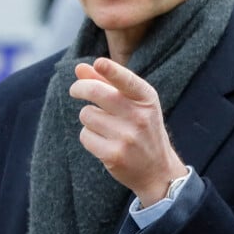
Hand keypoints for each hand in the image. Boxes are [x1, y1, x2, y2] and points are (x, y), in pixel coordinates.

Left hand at [69, 56, 186, 206]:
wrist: (158, 170)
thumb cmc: (143, 129)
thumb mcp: (135, 104)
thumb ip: (108, 83)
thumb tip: (80, 68)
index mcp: (147, 99)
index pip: (127, 81)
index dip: (112, 71)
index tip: (99, 63)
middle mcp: (139, 116)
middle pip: (96, 93)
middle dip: (79, 88)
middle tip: (75, 90)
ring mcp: (127, 137)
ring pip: (86, 114)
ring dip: (88, 118)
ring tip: (104, 126)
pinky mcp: (114, 155)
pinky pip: (85, 136)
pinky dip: (88, 137)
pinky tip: (103, 142)